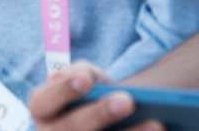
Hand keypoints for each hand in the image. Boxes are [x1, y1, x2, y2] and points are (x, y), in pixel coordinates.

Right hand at [29, 62, 157, 130]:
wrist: (97, 124)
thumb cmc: (87, 97)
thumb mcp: (80, 81)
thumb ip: (81, 73)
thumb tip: (91, 80)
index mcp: (42, 110)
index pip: (43, 101)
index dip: (63, 90)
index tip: (86, 78)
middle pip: (72, 128)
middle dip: (100, 114)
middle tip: (127, 100)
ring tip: (156, 124)